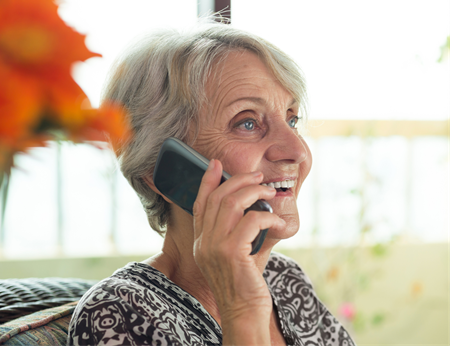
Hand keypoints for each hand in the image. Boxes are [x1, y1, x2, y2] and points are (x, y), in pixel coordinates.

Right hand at [192, 159, 284, 340]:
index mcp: (200, 241)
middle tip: (258, 177)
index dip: (206, 181)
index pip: (199, 203)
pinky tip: (276, 220)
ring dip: (254, 192)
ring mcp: (214, 246)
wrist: (244, 312)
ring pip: (231, 203)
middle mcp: (202, 241)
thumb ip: (238, 230)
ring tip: (269, 192)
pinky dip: (267, 216)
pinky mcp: (231, 253)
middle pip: (217, 197)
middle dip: (239, 181)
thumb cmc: (244, 282)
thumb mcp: (234, 253)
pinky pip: (251, 221)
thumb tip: (256, 206)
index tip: (214, 164)